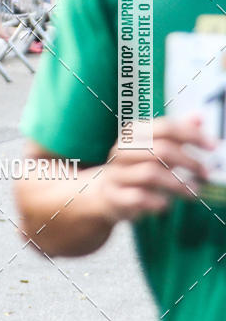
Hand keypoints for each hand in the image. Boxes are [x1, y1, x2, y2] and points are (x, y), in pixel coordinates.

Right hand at [91, 115, 214, 222]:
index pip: (166, 128)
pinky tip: (166, 204)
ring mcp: (116, 173)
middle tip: (206, 173)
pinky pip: (138, 197)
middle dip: (188, 161)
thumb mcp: (155, 147)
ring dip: (178, 184)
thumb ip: (176, 133)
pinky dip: (157, 201)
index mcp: (133, 133)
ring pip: (150, 173)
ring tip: (194, 191)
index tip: (213, 146)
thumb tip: (199, 116)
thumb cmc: (136, 167)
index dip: (192, 135)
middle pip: (160, 149)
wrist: (106, 193)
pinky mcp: (114, 195)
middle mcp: (122, 150)